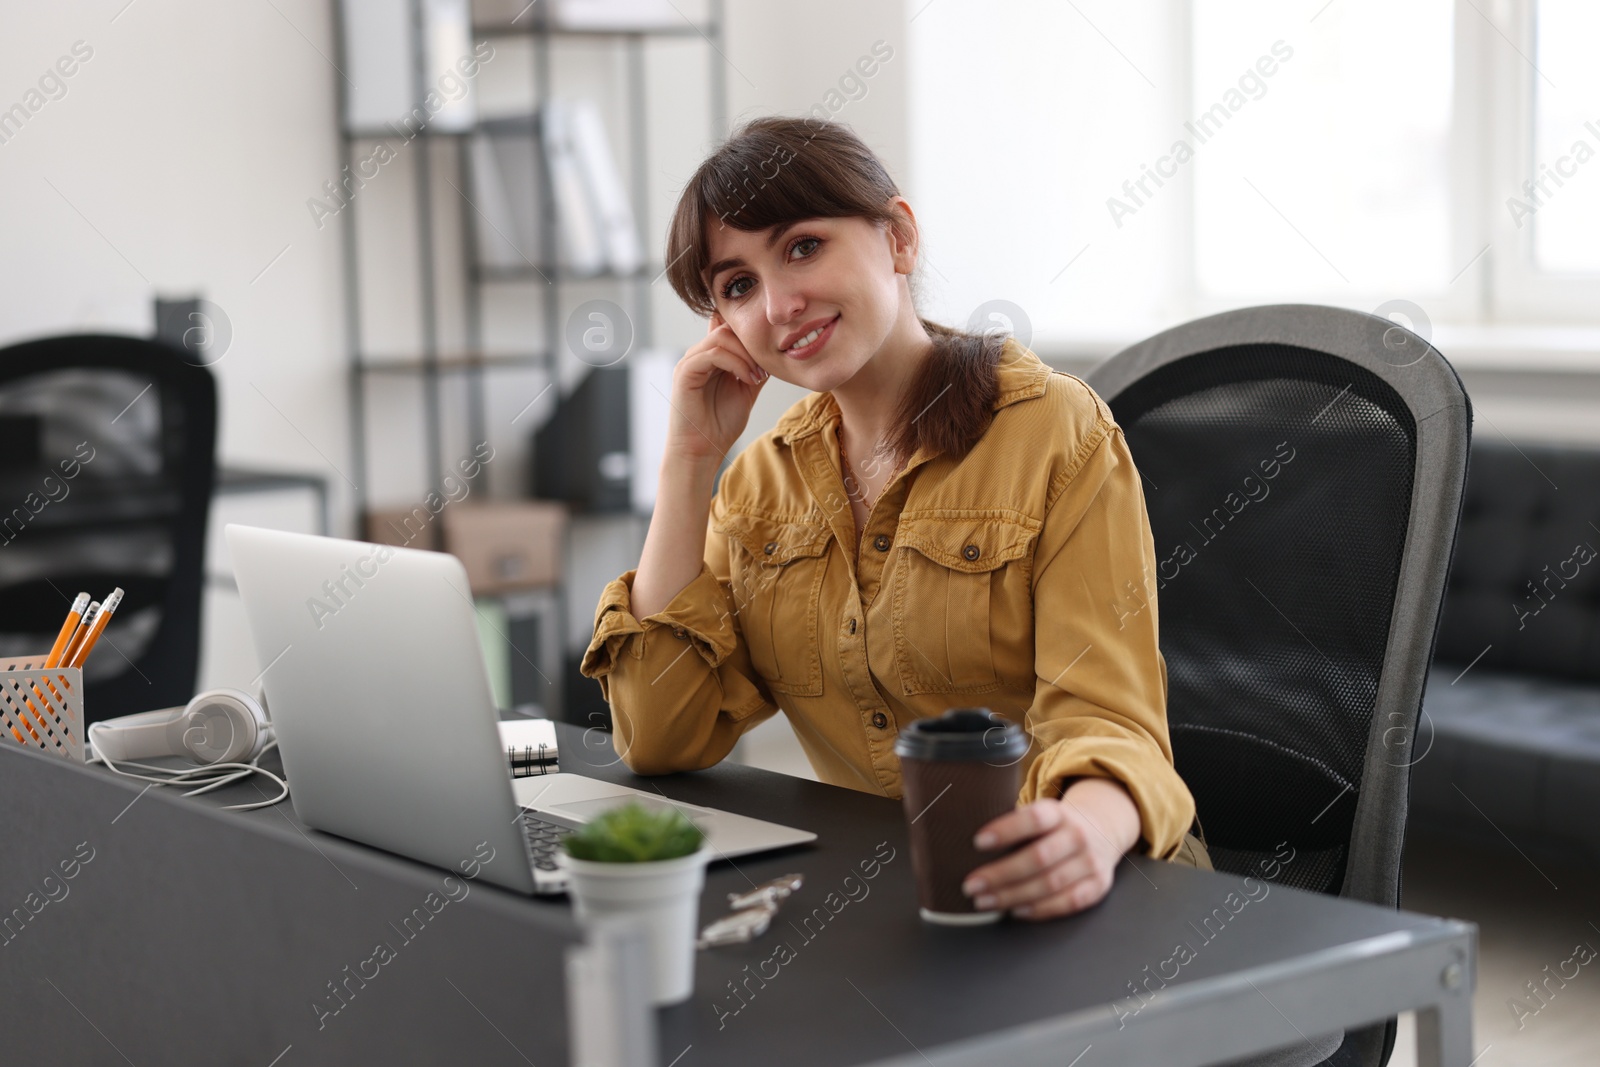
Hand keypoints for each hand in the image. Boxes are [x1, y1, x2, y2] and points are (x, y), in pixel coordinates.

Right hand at [664, 311, 769, 461]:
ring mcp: (690, 362)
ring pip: (721, 336)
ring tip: (757, 377)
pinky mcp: (685, 372)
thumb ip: (755, 368)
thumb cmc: (721, 425)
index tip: (769, 360)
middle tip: (764, 370)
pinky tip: (747, 379)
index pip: (729, 328)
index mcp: (711, 357)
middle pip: (727, 328)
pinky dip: (735, 363)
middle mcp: (698, 355)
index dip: (751, 337)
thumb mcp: (746, 390)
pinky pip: (712, 354)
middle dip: (751, 345)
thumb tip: (771, 351)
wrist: (702, 450)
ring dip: (746, 355)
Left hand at [960, 777, 1140, 920]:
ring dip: (1013, 895)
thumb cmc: (1054, 827)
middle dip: (1000, 874)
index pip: (1033, 818)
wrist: (1102, 831)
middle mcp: (1077, 835)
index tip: (977, 842)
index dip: (1006, 830)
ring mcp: (1091, 862)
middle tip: (971, 885)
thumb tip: (961, 839)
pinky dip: (1039, 909)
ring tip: (984, 901)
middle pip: (1038, 857)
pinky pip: (1068, 902)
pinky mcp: (1097, 886)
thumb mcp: (1040, 814)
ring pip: (1050, 883)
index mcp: (1059, 813)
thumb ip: (1013, 826)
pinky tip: (1015, 910)